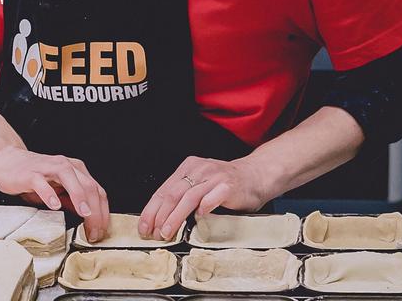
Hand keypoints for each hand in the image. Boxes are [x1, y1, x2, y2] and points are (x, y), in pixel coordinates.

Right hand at [0, 146, 109, 241]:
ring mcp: (48, 169)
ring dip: (80, 198)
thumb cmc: (32, 175)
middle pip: (88, 186)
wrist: (6, 159)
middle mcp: (65, 165)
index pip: (97, 190)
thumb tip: (88, 217)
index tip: (101, 230)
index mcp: (74, 169)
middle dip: (95, 211)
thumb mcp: (57, 189)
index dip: (103, 212)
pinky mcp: (30, 174)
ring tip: (85, 214)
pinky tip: (54, 206)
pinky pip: (42, 183)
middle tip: (94, 231)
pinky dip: (50, 194)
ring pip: (70, 180)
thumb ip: (71, 200)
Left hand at [138, 155, 271, 239]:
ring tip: (167, 231)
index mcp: (187, 168)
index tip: (144, 225)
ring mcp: (213, 177)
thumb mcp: (200, 184)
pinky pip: (212, 197)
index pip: (163, 190)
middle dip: (159, 216)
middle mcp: (198, 169)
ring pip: (188, 198)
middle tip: (153, 233)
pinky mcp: (229, 186)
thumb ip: (184, 195)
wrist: (256, 175)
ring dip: (175, 217)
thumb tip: (160, 218)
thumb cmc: (226, 184)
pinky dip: (203, 208)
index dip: (151, 210)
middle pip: (172, 194)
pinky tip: (198, 218)